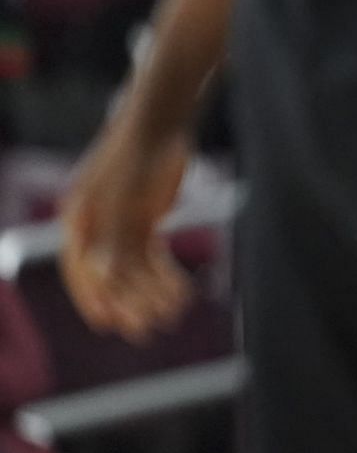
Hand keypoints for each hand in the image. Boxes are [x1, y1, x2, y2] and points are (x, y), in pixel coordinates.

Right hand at [59, 113, 193, 341]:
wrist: (162, 121)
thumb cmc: (137, 155)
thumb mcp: (126, 199)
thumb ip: (116, 238)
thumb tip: (104, 277)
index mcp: (79, 220)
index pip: (81, 270)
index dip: (94, 299)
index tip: (109, 325)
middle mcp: (96, 225)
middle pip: (110, 273)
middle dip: (129, 303)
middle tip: (147, 331)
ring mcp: (120, 222)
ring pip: (134, 268)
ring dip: (151, 292)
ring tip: (173, 313)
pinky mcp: (144, 218)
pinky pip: (151, 255)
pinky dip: (164, 274)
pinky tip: (181, 292)